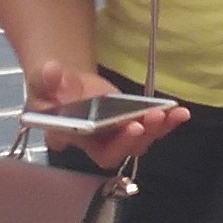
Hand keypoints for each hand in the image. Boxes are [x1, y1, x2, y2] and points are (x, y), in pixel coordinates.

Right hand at [25, 54, 164, 166]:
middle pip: (118, 151)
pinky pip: (150, 129)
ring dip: (157, 130)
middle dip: (135, 137)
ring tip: (172, 115)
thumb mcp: (42, 79)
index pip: (92, 149)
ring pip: (138, 142)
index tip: (127, 127)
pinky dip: (166, 122)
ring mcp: (115, 136)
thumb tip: (51, 71)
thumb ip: (45, 78)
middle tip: (146, 121)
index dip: (112, 143)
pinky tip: (180, 112)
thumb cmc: (51, 88)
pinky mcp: (130, 125)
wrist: (66, 85)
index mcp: (71, 137)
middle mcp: (95, 143)